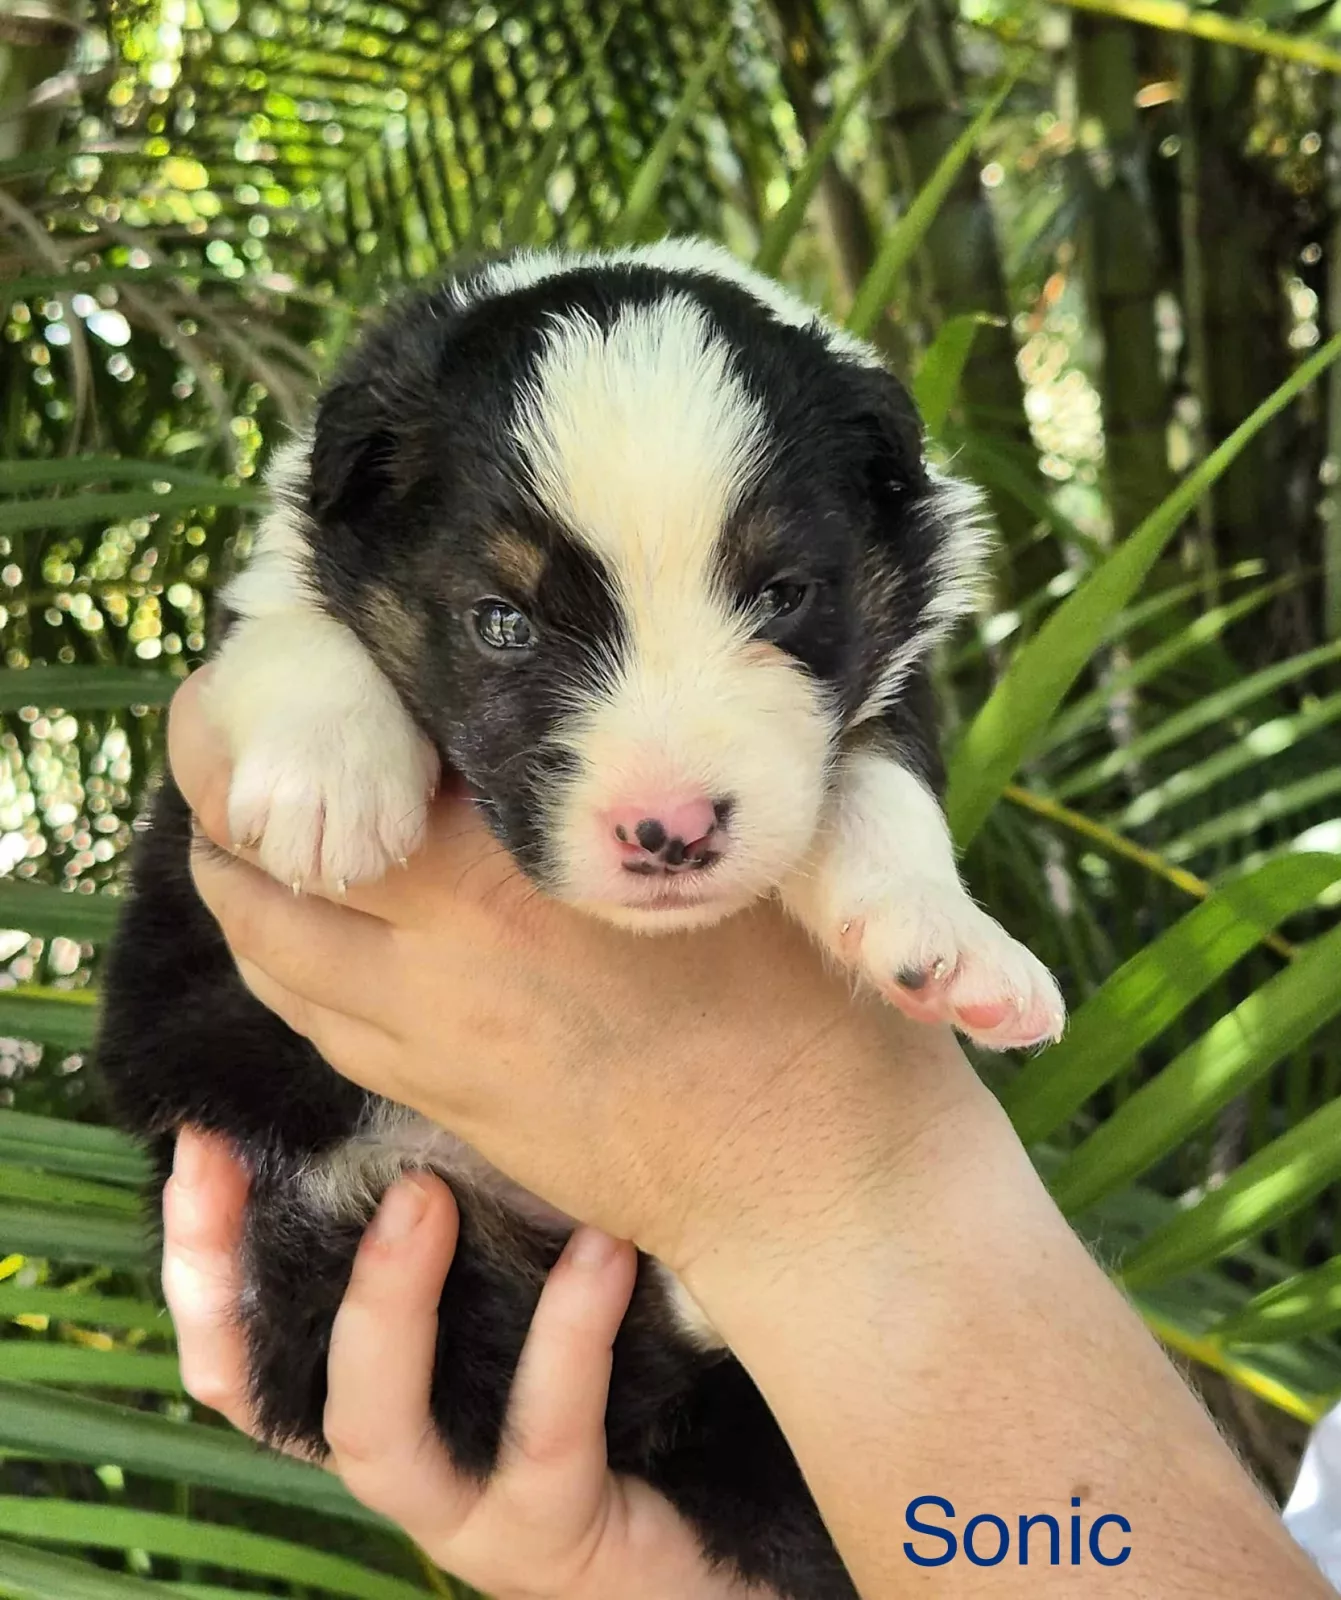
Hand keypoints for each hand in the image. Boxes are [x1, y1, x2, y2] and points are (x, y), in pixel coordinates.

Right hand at [162, 1128, 767, 1599]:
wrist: (720, 1530)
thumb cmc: (617, 1396)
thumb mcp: (526, 1306)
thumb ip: (474, 1229)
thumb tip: (434, 1085)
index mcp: (380, 1407)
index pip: (236, 1355)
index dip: (199, 1261)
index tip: (201, 1143)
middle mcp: (400, 1467)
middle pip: (273, 1393)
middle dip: (249, 1272)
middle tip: (258, 1147)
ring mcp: (466, 1516)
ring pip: (382, 1434)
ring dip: (391, 1308)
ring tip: (425, 1196)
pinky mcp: (555, 1536)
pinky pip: (548, 1439)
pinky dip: (567, 1337)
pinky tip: (603, 1249)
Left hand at [172, 667, 972, 1275]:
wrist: (811, 1179)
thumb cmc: (800, 996)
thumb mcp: (719, 848)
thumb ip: (606, 784)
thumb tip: (524, 713)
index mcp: (507, 878)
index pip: (329, 787)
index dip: (264, 729)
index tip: (256, 678)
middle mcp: (443, 962)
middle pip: (261, 879)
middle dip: (221, 808)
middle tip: (228, 750)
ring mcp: (436, 1047)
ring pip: (274, 964)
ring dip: (239, 895)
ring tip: (242, 836)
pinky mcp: (450, 1107)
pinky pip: (323, 1031)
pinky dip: (286, 972)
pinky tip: (302, 939)